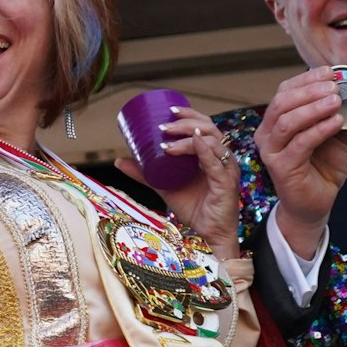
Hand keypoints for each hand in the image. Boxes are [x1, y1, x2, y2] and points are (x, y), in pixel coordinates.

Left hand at [116, 106, 241, 259]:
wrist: (207, 236)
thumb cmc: (193, 208)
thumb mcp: (164, 186)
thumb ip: (145, 173)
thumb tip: (119, 160)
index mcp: (210, 154)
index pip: (204, 125)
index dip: (189, 114)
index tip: (168, 111)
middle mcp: (221, 158)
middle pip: (209, 128)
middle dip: (185, 123)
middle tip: (163, 127)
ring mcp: (227, 169)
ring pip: (213, 142)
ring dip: (189, 138)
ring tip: (167, 143)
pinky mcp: (227, 183)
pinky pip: (218, 163)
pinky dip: (206, 150)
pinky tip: (196, 143)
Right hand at [253, 68, 346, 256]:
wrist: (316, 204)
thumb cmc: (323, 169)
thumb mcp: (343, 138)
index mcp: (278, 120)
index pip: (286, 91)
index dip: (307, 79)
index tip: (331, 72)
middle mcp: (268, 132)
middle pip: (282, 101)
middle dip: (310, 90)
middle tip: (336, 86)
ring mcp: (271, 150)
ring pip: (287, 120)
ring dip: (313, 107)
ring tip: (338, 101)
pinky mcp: (281, 167)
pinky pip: (299, 143)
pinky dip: (319, 129)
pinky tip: (337, 122)